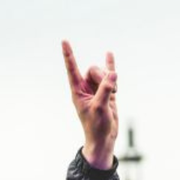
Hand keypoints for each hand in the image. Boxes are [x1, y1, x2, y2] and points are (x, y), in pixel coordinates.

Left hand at [62, 41, 117, 169]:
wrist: (104, 138)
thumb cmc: (97, 126)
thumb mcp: (100, 108)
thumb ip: (105, 89)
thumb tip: (113, 74)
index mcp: (77, 91)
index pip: (71, 69)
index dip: (68, 55)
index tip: (64, 41)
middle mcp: (85, 88)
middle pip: (93, 70)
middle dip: (102, 75)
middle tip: (110, 88)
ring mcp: (96, 89)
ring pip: (103, 74)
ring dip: (111, 80)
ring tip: (115, 92)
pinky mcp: (107, 92)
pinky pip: (109, 76)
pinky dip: (110, 65)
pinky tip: (109, 54)